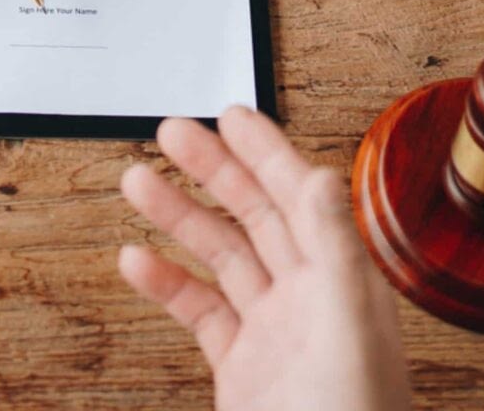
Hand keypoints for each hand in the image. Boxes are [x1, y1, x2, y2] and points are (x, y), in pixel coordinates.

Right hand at [120, 107, 409, 410]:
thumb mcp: (349, 332)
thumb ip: (336, 251)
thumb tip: (322, 176)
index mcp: (343, 281)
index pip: (301, 197)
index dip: (266, 152)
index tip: (231, 115)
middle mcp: (309, 298)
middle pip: (255, 215)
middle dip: (212, 171)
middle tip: (170, 133)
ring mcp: (273, 332)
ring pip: (221, 258)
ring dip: (179, 218)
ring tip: (134, 182)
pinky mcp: (242, 368)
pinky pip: (200, 312)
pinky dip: (166, 284)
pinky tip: (136, 261)